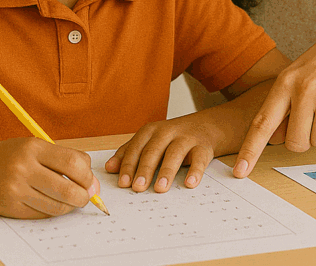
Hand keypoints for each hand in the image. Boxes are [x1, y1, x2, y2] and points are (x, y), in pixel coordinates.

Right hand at [0, 137, 99, 218]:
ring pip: (56, 206)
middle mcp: (23, 168)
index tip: (90, 182)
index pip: (73, 164)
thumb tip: (92, 184)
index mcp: (33, 148)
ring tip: (71, 201)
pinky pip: (41, 215)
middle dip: (83, 196)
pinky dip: (53, 211)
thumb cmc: (11, 155)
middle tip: (85, 197)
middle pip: (68, 189)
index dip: (87, 176)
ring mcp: (16, 189)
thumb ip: (63, 159)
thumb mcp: (35, 146)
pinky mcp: (11, 207)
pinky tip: (52, 203)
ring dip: (70, 207)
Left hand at [104, 110, 231, 193]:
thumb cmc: (172, 138)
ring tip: (160, 188)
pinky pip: (200, 159)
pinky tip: (190, 183)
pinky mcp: (203, 147)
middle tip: (138, 187)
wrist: (206, 126)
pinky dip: (195, 171)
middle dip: (145, 169)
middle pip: (153, 150)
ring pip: (175, 153)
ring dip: (167, 171)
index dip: (128, 165)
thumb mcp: (150, 141)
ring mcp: (186, 138)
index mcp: (150, 131)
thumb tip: (109, 168)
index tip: (123, 183)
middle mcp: (167, 132)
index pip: (136, 148)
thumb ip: (130, 153)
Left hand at [232, 23, 315, 177]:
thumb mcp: (296, 77)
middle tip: (314, 120)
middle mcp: (304, 89)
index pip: (263, 123)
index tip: (240, 171)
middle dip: (305, 140)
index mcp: (285, 83)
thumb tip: (274, 139)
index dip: (250, 149)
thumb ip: (282, 106)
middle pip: (296, 143)